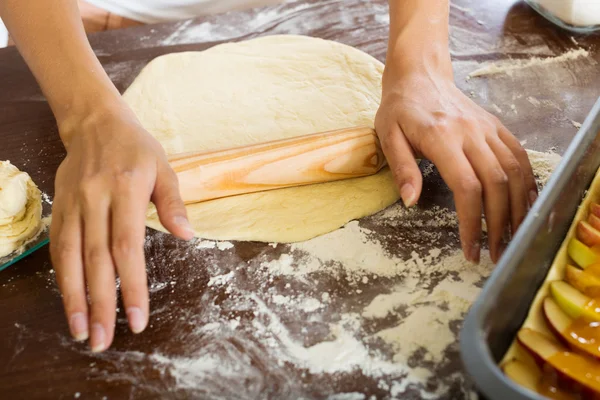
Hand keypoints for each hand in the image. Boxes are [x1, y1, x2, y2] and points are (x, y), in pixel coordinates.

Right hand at [50, 103, 193, 351]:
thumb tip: (187, 236)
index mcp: (127, 190)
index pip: (127, 247)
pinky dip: (62, 275)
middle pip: (96, 259)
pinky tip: (68, 300)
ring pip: (70, 258)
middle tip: (103, 340)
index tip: (137, 319)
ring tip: (81, 332)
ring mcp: (73, 204)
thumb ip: (174, 203)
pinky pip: (58, 246)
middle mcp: (95, 199)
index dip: (132, 286)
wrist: (94, 123)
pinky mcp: (58, 207)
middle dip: (100, 303)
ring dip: (73, 298)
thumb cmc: (137, 148)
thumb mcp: (164, 169)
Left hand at [375, 67, 536, 263]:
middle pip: (497, 184)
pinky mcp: (496, 127)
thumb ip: (402, 168)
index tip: (470, 249)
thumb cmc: (400, 109)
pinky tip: (525, 206)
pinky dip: (527, 183)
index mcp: (442, 137)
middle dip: (499, 224)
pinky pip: (519, 156)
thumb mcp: (387, 136)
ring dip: (518, 208)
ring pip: (515, 172)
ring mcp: (488, 129)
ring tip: (513, 237)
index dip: (472, 223)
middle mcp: (471, 133)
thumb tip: (410, 202)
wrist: (420, 75)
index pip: (467, 187)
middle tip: (495, 253)